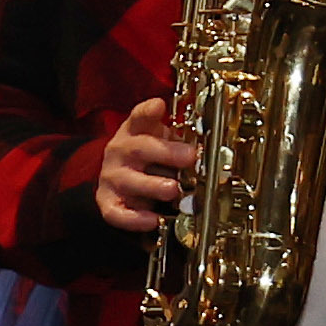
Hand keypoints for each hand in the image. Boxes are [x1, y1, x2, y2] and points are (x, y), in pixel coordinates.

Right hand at [94, 95, 198, 235]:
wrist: (123, 180)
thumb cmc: (151, 159)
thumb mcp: (164, 142)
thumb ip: (184, 140)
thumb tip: (216, 149)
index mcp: (135, 132)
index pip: (139, 117)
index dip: (148, 111)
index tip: (159, 106)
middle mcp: (120, 151)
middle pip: (138, 148)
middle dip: (166, 152)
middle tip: (189, 156)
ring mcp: (112, 177)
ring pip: (128, 180)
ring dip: (152, 185)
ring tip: (172, 190)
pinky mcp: (108, 201)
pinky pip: (116, 212)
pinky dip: (134, 218)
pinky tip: (152, 220)